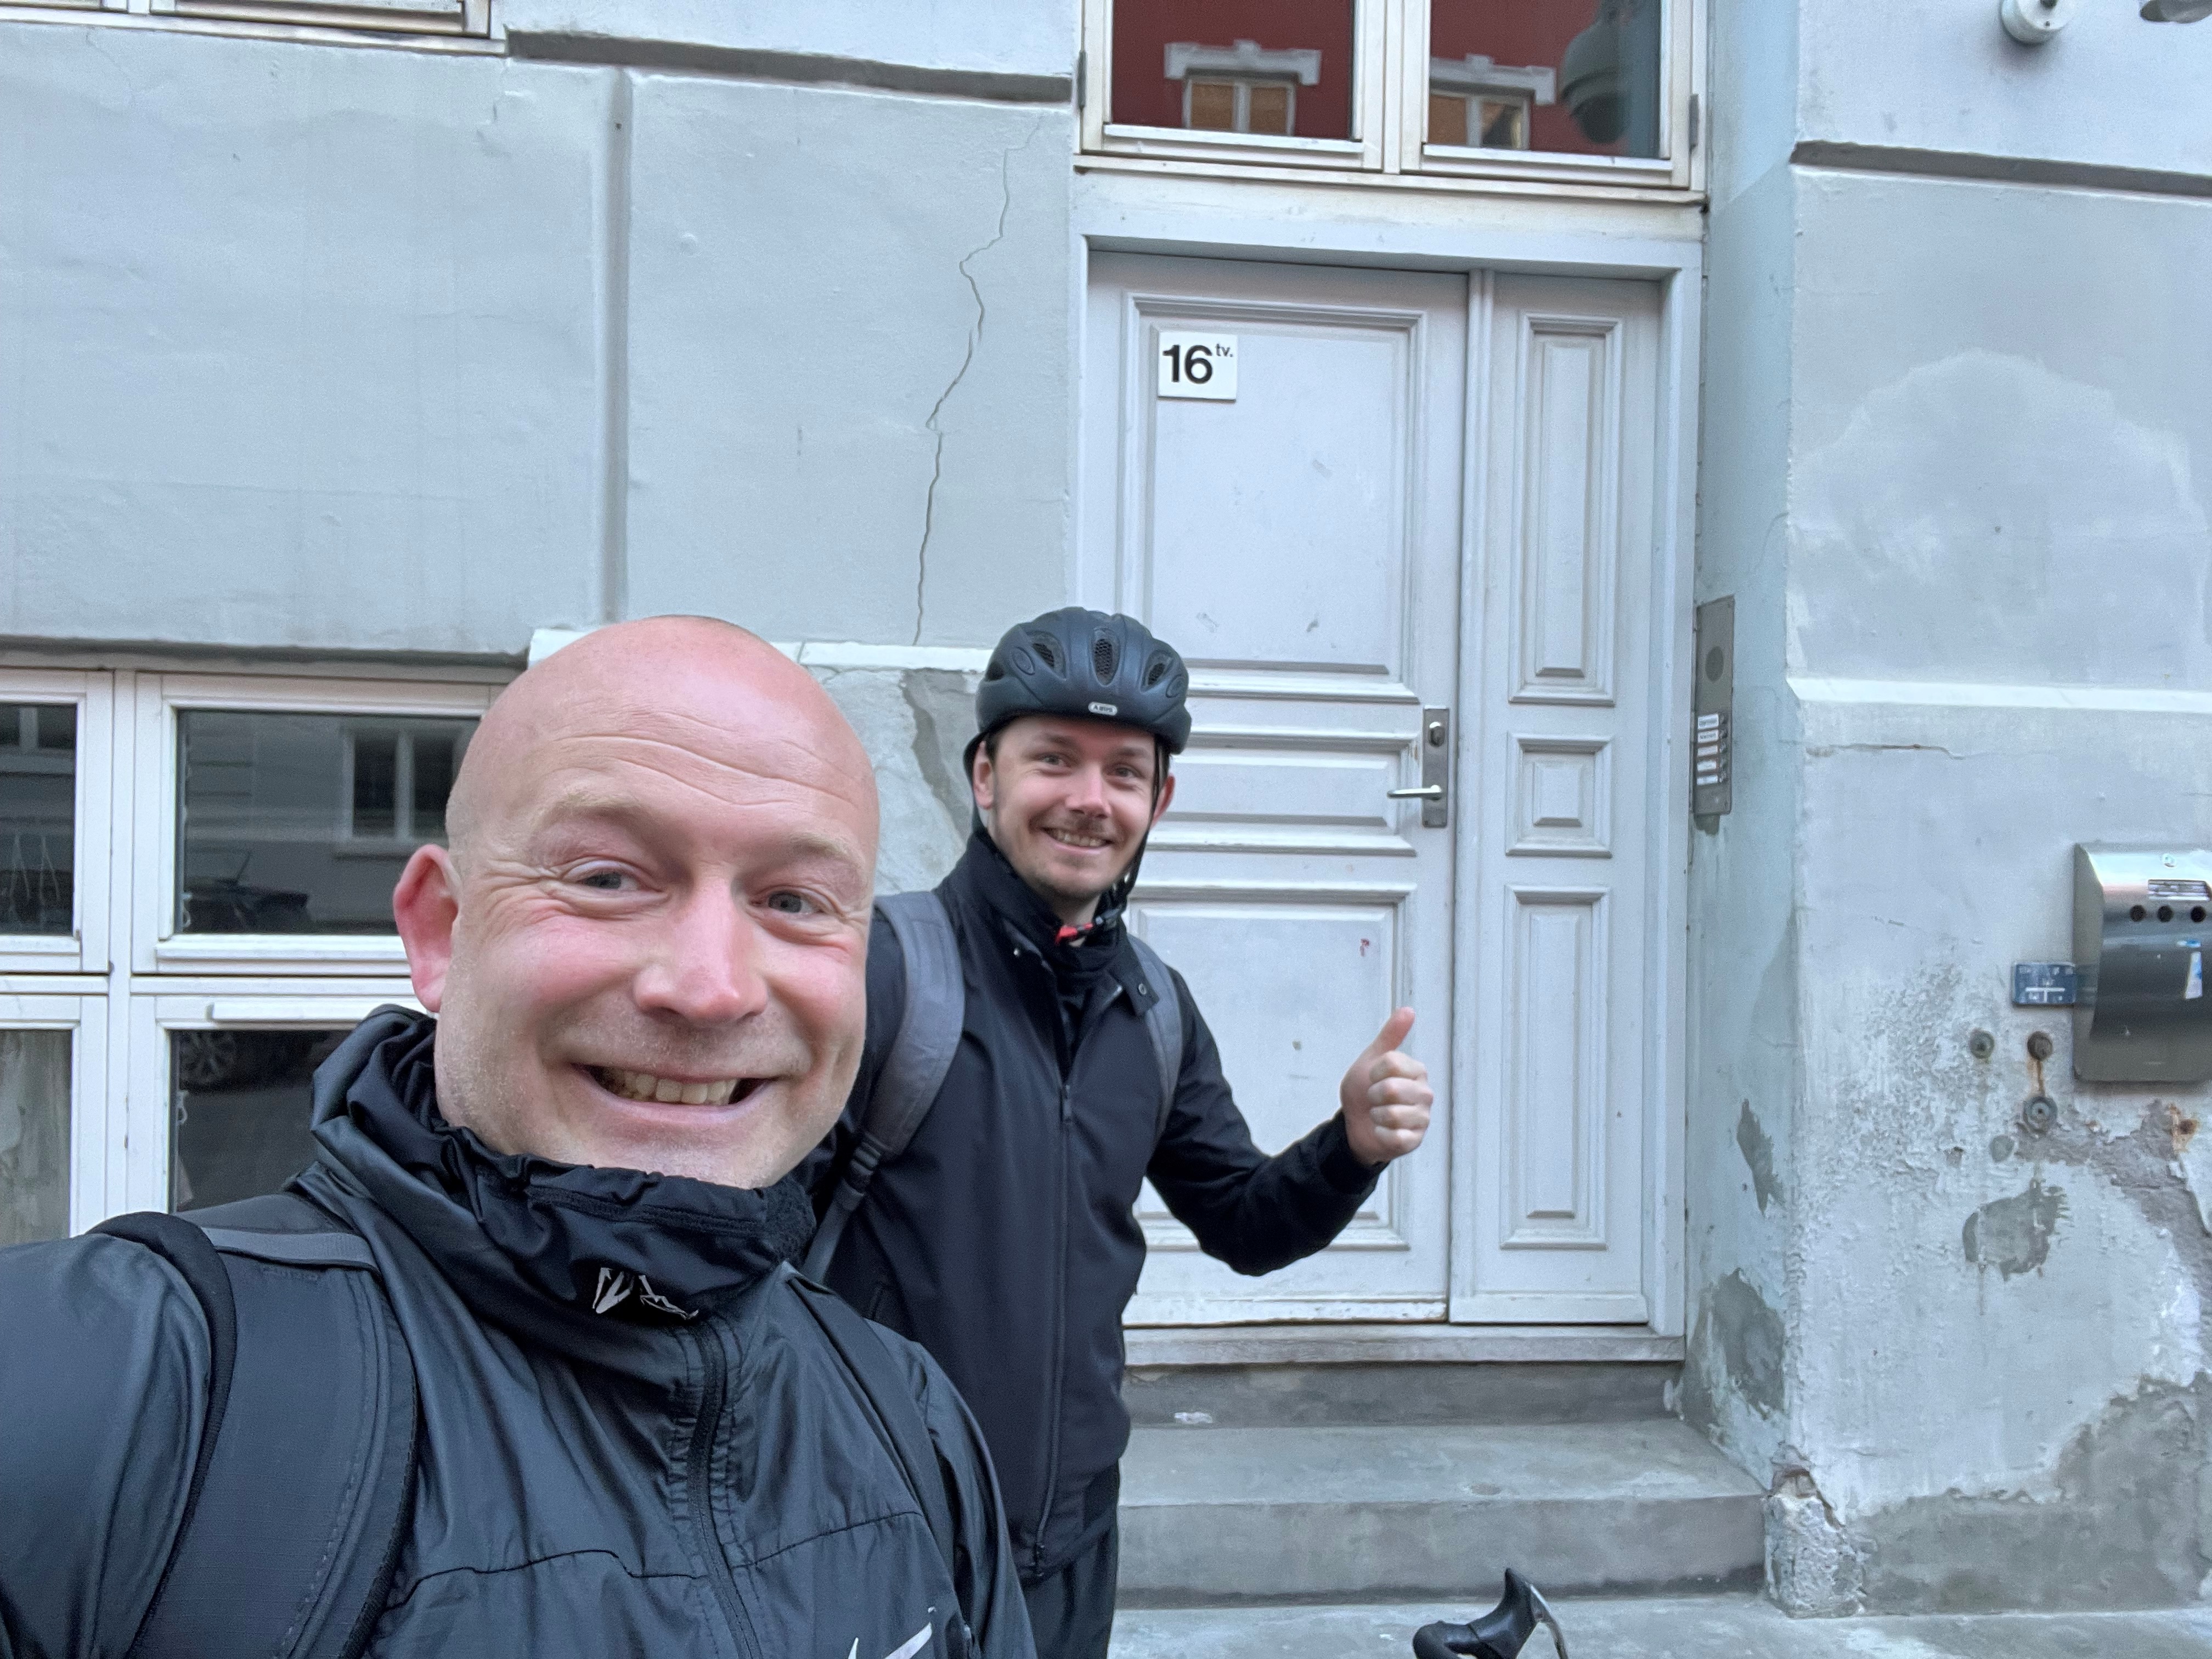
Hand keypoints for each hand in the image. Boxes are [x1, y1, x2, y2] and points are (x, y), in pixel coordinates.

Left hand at [1339, 1007, 1432, 1167]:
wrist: (1354, 1123)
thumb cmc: (1365, 1089)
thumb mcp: (1372, 1059)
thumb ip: (1390, 1035)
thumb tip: (1409, 1009)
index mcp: (1417, 1071)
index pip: (1392, 1062)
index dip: (1373, 1071)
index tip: (1373, 1077)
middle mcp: (1425, 1094)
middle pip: (1391, 1089)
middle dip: (1372, 1095)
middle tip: (1374, 1099)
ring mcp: (1422, 1119)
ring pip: (1392, 1114)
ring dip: (1375, 1115)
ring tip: (1378, 1115)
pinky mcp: (1415, 1141)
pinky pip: (1395, 1136)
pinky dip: (1380, 1134)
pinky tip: (1381, 1131)